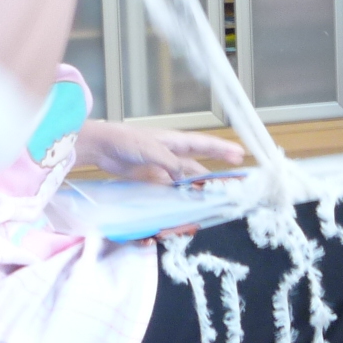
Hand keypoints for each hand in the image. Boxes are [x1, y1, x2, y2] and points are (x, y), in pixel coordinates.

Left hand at [76, 121, 242, 183]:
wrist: (102, 147)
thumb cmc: (127, 141)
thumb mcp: (152, 150)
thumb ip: (171, 164)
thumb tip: (185, 178)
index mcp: (174, 141)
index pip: (203, 144)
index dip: (222, 149)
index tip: (239, 153)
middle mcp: (171, 153)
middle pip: (198, 161)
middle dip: (216, 166)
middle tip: (234, 172)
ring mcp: (161, 166)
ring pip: (185, 177)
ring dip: (197, 184)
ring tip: (213, 193)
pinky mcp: (151, 177)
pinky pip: (170, 187)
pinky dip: (179, 194)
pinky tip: (186, 201)